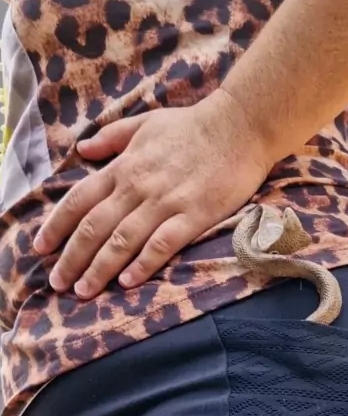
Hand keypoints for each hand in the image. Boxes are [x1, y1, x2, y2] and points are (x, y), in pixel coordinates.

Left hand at [34, 90, 269, 298]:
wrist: (239, 127)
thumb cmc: (193, 126)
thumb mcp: (145, 123)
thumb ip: (111, 137)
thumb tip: (81, 150)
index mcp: (124, 166)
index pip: (80, 199)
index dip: (57, 226)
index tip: (40, 248)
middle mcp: (137, 186)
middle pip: (95, 226)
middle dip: (72, 257)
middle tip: (57, 283)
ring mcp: (165, 202)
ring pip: (122, 240)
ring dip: (100, 268)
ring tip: (83, 292)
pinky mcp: (193, 215)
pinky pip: (162, 244)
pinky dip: (143, 263)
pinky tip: (127, 282)